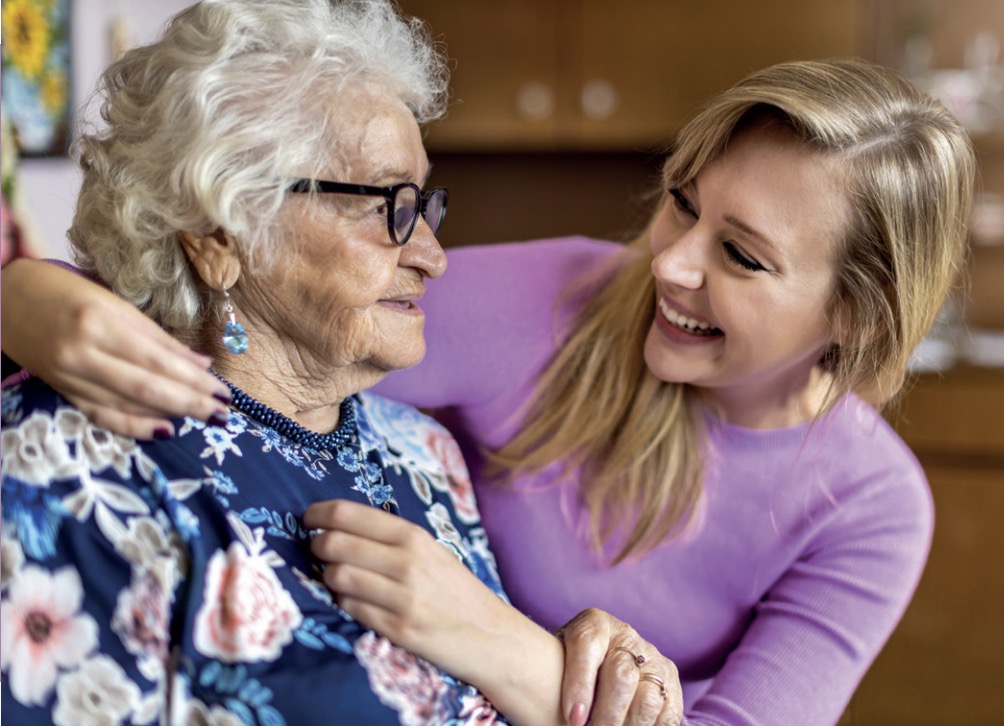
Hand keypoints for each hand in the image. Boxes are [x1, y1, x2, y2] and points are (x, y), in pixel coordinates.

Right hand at [1, 259, 230, 438]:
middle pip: (147, 388)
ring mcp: (70, 377)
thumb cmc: (65, 293)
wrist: (5, 301)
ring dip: (171, 414)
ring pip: (128, 405)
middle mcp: (83, 354)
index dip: (195, 380)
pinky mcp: (63, 392)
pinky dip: (135, 426)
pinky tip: (164, 429)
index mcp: (100, 323)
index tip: (224, 391)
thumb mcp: (113, 303)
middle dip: (191, 402)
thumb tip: (201, 363)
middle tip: (223, 413)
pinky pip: (103, 416)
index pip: (159, 360)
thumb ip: (157, 337)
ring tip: (204, 418)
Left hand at [303, 499, 512, 681]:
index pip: (347, 514)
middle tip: (317, 550)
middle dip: (316, 546)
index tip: (308, 519)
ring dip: (328, 577)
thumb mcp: (431, 552)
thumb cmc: (456, 591)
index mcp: (413, 536)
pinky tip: (355, 602)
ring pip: (336, 577)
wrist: (491, 635)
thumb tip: (340, 526)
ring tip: (337, 578)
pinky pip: (349, 609)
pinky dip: (345, 604)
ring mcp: (401, 598)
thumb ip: (392, 540)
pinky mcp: (397, 629)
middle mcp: (406, 562)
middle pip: (334, 544)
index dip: (317, 514)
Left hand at [558, 608, 682, 725]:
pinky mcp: (670, 679)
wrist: (597, 658)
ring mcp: (652, 656)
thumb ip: (557, 678)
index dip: (580, 685)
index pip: (587, 646)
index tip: (573, 719)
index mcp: (594, 624)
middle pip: (622, 675)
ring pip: (648, 697)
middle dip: (607, 715)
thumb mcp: (556, 662)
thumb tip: (567, 713)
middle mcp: (626, 636)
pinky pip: (668, 711)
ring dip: (630, 725)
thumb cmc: (567, 666)